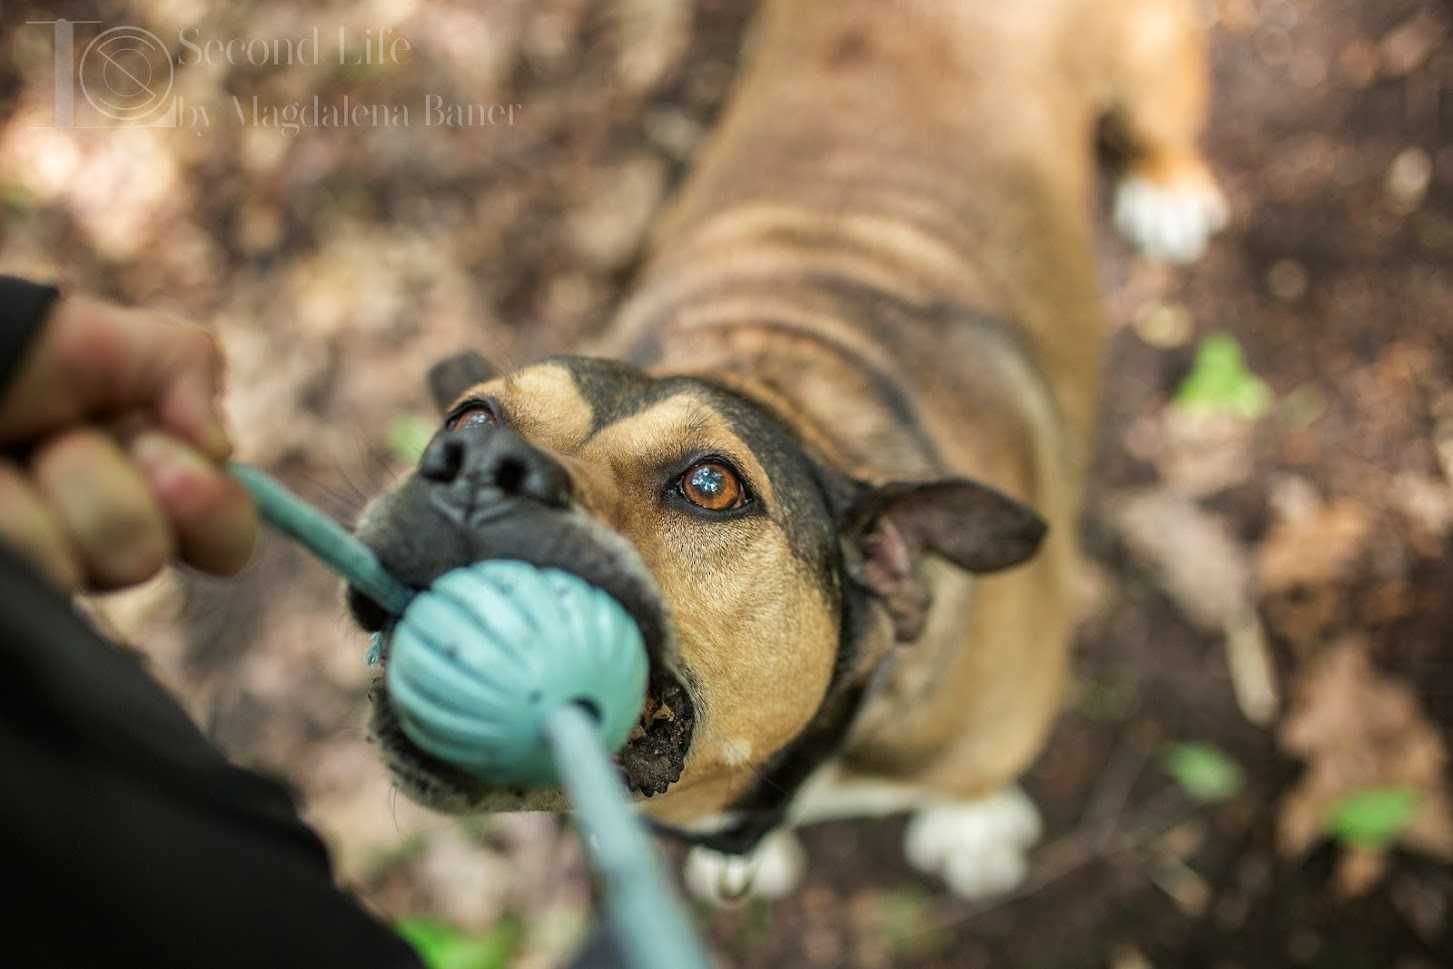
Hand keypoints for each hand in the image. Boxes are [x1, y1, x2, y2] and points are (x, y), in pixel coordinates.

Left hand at [0, 295, 256, 591]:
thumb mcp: (101, 336)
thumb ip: (185, 365)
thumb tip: (221, 444)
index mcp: (143, 486)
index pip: (223, 539)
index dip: (212, 510)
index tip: (174, 469)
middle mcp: (94, 539)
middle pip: (145, 553)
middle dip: (103, 478)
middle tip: (55, 438)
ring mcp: (41, 572)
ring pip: (81, 563)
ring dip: (42, 485)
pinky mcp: (13, 596)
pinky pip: (38, 574)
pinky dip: (10, 517)